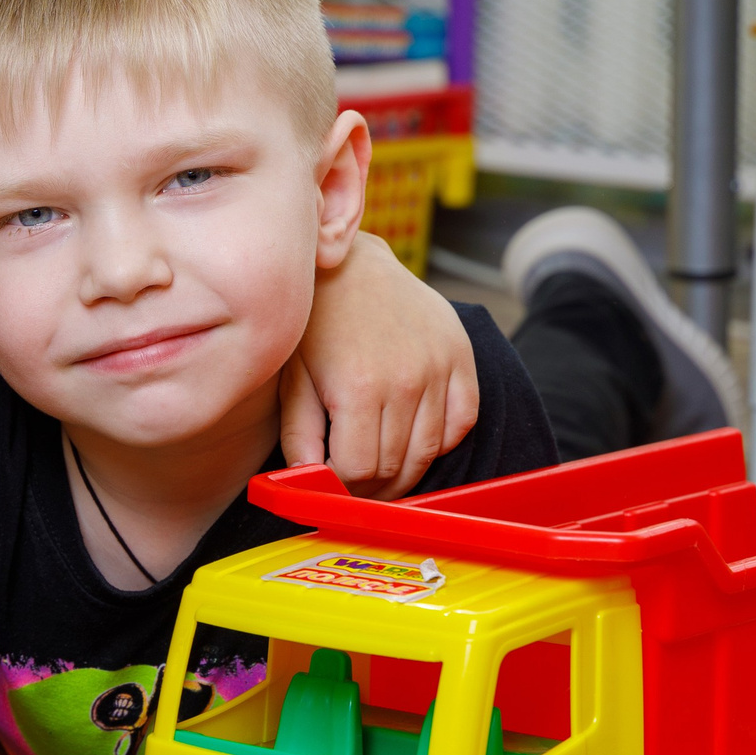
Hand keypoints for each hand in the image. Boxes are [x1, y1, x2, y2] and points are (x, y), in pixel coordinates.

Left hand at [286, 233, 477, 498]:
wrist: (352, 266)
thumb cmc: (315, 324)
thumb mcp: (293, 379)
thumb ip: (300, 437)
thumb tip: (308, 485)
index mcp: (357, 388)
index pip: (358, 471)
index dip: (342, 488)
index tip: (333, 484)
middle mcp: (405, 381)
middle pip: (395, 467)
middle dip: (371, 487)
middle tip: (356, 486)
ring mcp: (438, 368)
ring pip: (429, 453)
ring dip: (406, 473)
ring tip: (384, 473)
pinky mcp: (460, 356)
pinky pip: (462, 422)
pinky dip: (441, 442)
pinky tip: (415, 440)